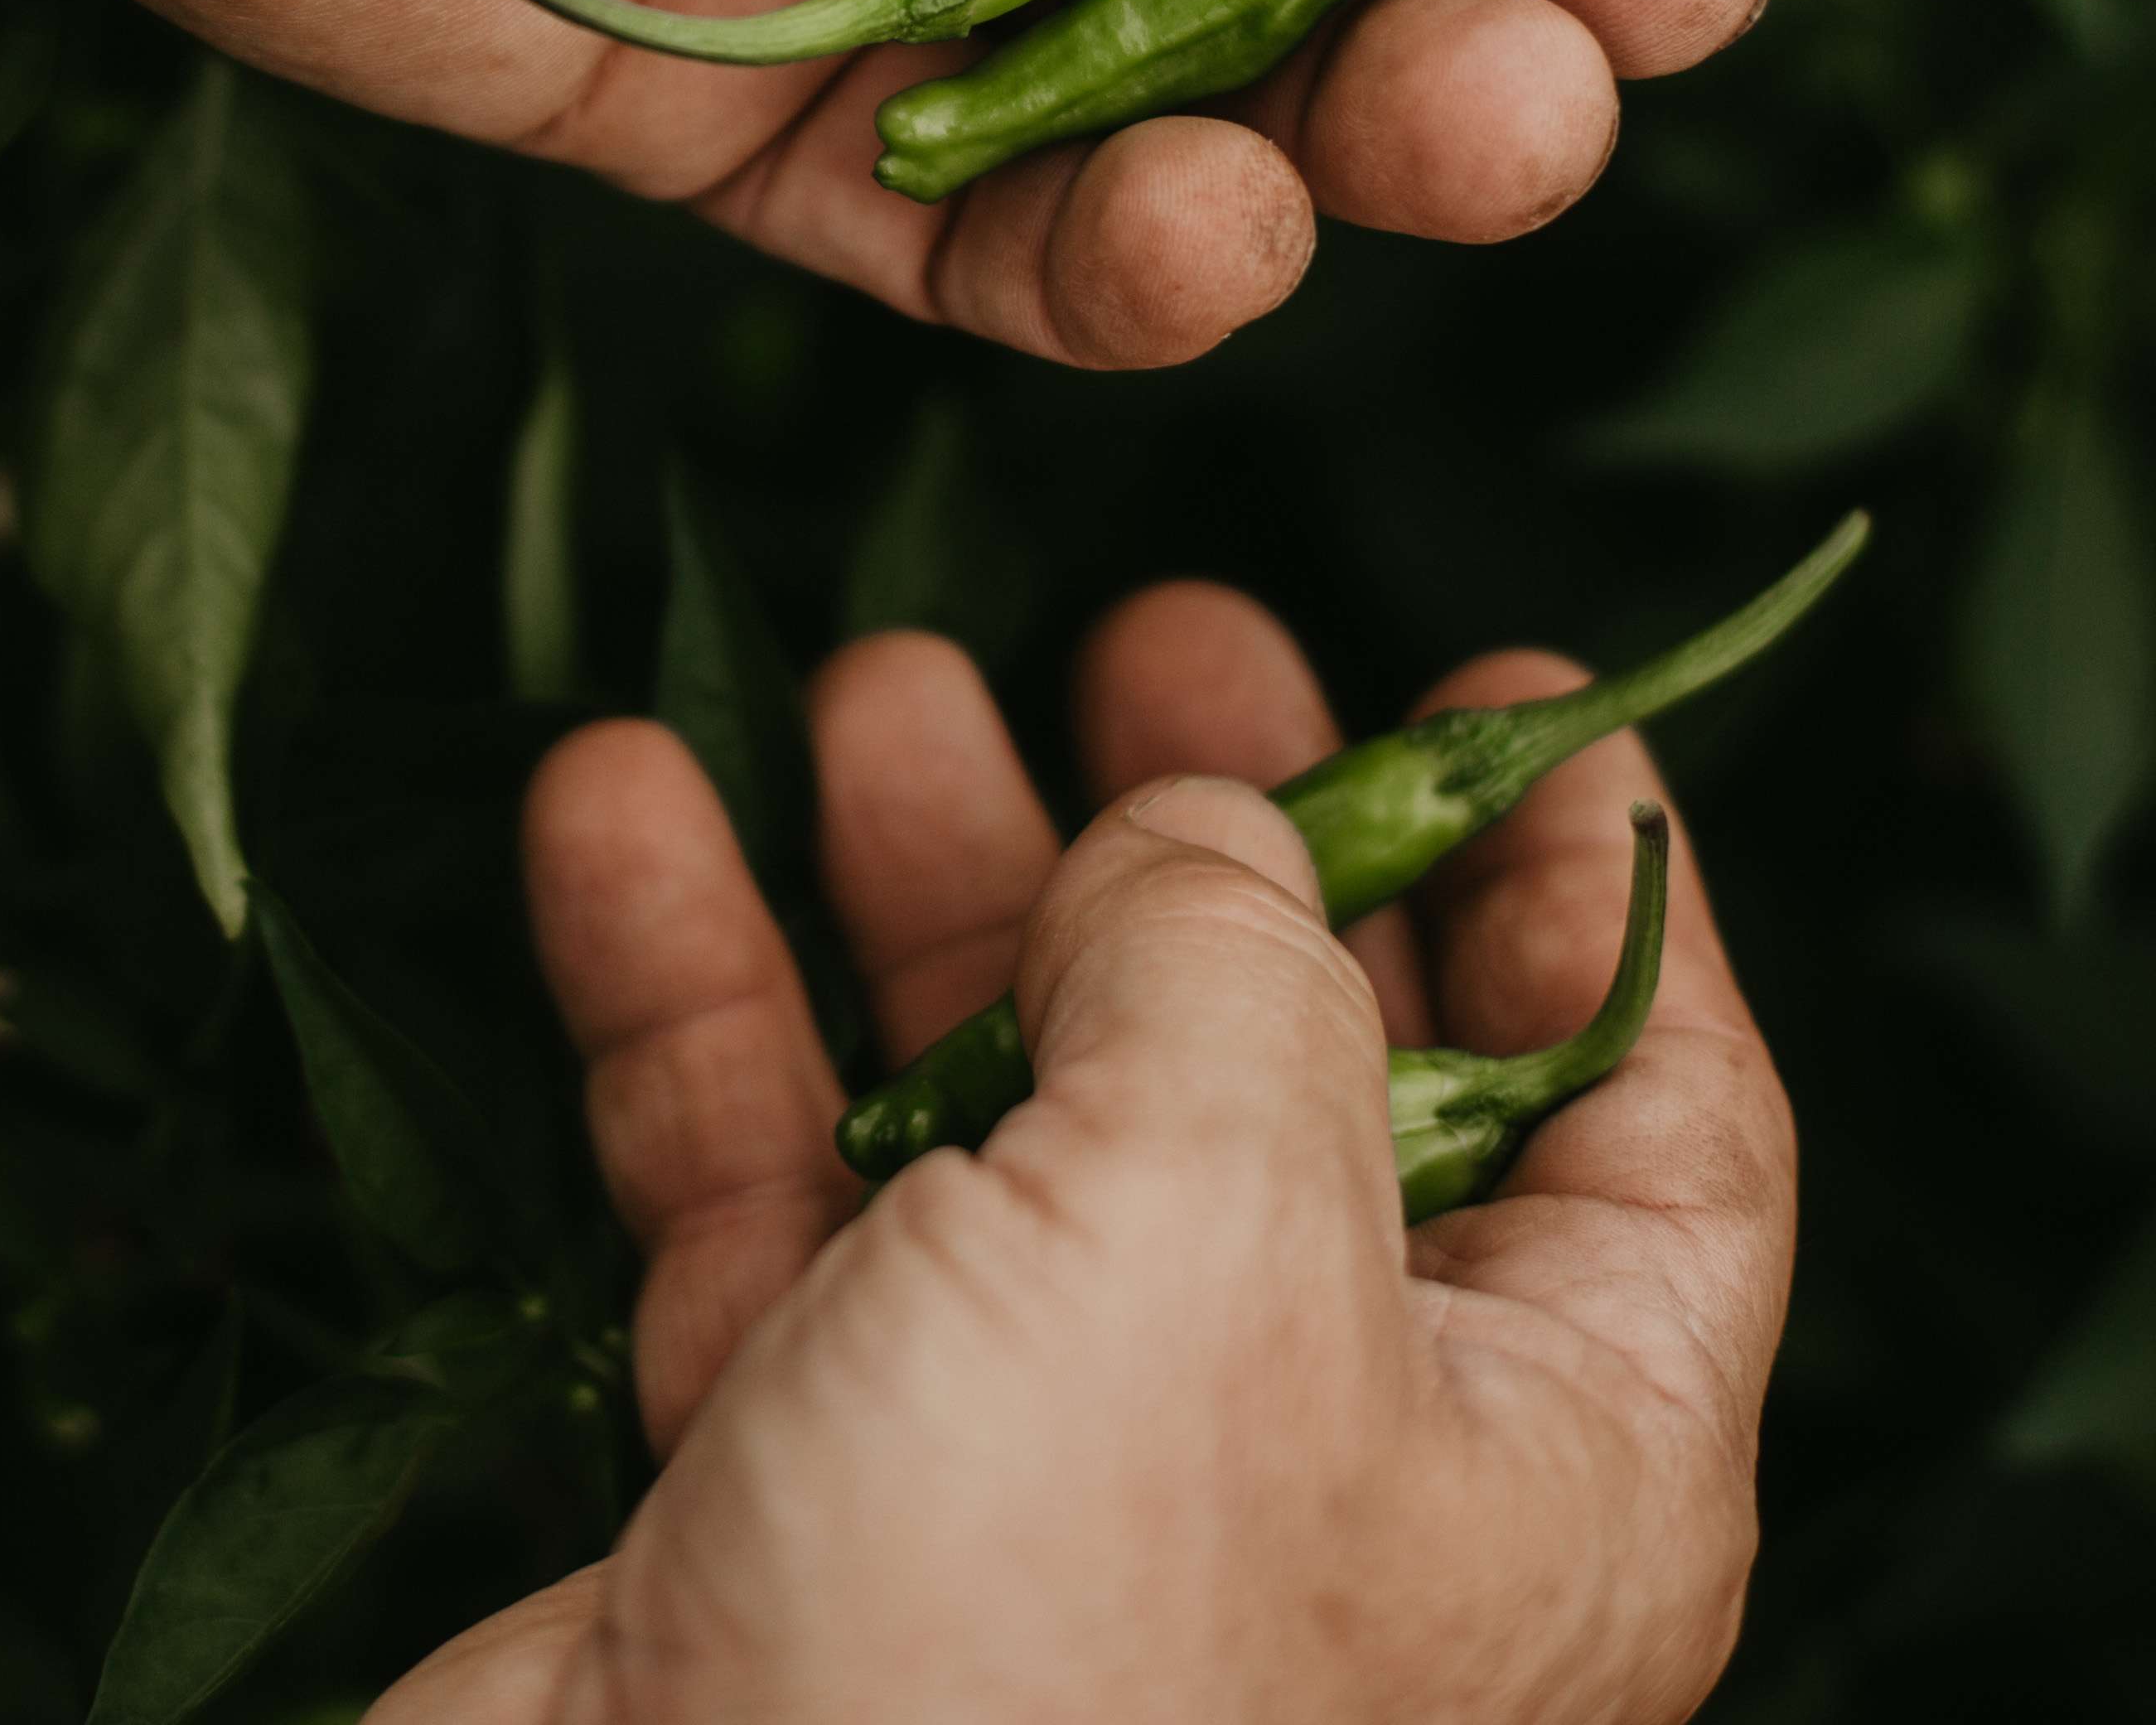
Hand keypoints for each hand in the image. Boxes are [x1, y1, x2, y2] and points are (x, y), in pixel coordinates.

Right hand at [366, 590, 1795, 1721]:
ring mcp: (1038, 1464)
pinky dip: (694, 997)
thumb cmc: (1027, 1650)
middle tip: (1156, 640)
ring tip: (870, 691)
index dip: (1594, 889)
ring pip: (1004, 1104)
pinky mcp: (801, 1473)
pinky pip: (764, 1178)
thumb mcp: (1210, 1225)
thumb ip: (1232, 968)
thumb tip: (1198, 834)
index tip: (1508, 687)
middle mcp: (1301, 1454)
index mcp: (1530, 1446)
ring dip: (927, 888)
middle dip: (1214, 842)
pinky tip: (616, 813)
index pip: (1648, 1120)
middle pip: (1294, 1066)